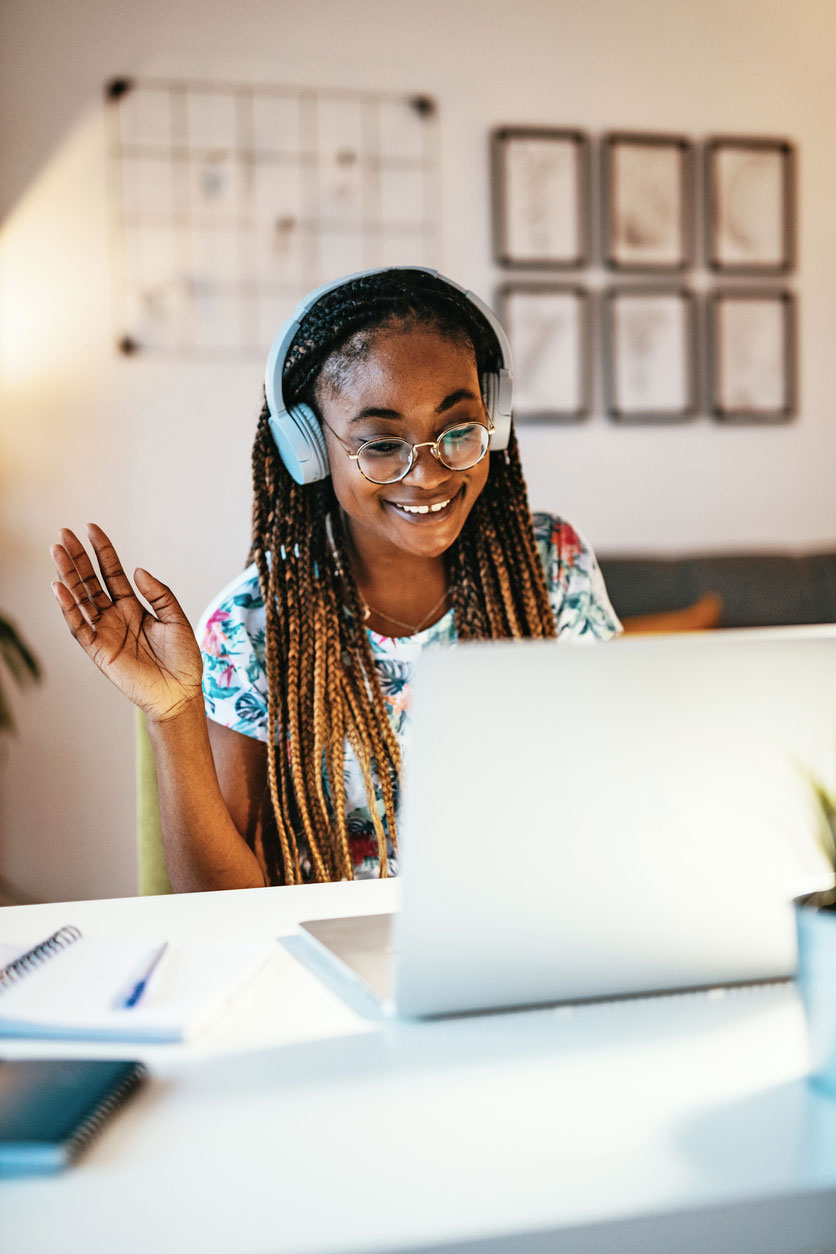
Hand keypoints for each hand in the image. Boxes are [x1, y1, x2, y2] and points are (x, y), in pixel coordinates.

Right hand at [50, 524, 203, 722]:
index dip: (102, 551)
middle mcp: (114, 616)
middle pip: (90, 582)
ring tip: (56, 551)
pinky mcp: (98, 650)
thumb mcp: (176, 620)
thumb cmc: (183, 660)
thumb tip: (137, 570)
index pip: (111, 573)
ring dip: (67, 576)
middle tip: (63, 534)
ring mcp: (104, 632)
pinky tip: (59, 587)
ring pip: (80, 599)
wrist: (181, 693)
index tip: (91, 528)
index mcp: (133, 607)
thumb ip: (159, 594)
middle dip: (77, 558)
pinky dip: (68, 607)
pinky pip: (79, 626)